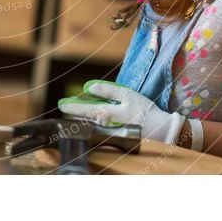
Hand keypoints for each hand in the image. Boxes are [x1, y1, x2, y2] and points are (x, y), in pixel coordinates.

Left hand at [58, 80, 185, 144]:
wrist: (159, 128)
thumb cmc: (143, 109)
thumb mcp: (126, 94)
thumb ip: (107, 90)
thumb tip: (89, 87)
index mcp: (106, 114)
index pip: (85, 109)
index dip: (72, 106)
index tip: (62, 104)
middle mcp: (105, 124)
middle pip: (85, 117)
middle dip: (75, 111)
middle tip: (65, 105)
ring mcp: (109, 130)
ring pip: (91, 121)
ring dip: (83, 115)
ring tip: (76, 109)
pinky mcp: (115, 133)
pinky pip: (100, 125)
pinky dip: (94, 120)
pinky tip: (91, 116)